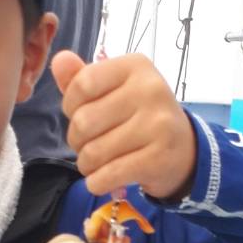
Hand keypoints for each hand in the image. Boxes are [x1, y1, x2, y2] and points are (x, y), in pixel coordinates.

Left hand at [51, 51, 196, 200]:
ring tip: (98, 163)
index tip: (80, 114)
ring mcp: (157, 125)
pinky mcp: (158, 159)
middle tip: (89, 144)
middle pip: (83, 121)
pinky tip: (102, 179)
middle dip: (77, 140)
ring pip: (93, 153)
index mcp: (136, 66)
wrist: (184, 149)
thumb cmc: (140, 116)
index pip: (82, 84)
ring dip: (86, 165)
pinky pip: (108, 175)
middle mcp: (151, 90)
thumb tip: (59, 60)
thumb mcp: (114, 90)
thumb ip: (82, 78)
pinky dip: (97, 182)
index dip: (70, 105)